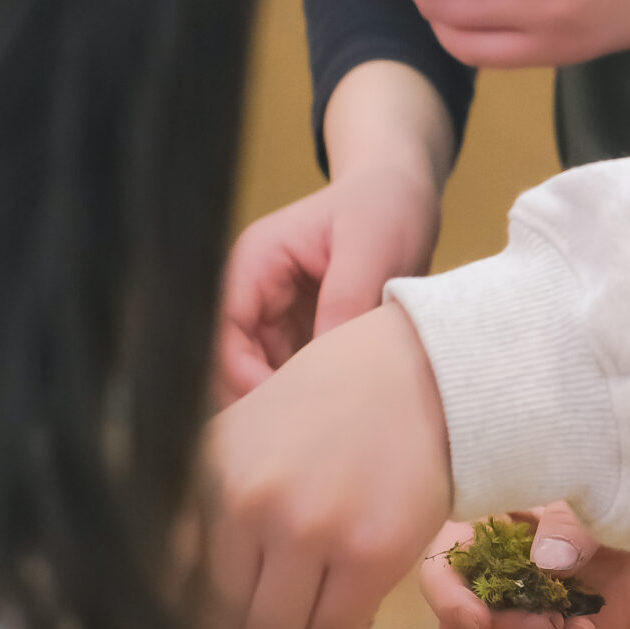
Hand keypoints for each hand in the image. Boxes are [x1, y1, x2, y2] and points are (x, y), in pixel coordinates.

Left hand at [203, 303, 451, 628]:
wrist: (417, 376)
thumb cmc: (330, 405)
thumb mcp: (246, 438)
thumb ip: (214, 503)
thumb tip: (194, 595)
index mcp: (208, 475)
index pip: (176, 581)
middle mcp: (247, 505)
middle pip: (219, 617)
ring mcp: (309, 532)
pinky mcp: (367, 556)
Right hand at [215, 61, 452, 401]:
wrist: (406, 191)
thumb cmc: (384, 204)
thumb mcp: (370, 247)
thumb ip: (346, 299)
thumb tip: (328, 362)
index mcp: (254, 264)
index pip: (223, 332)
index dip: (244, 375)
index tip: (286, 408)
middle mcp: (258, 294)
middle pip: (236, 363)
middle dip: (266, 398)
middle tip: (305, 437)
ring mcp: (281, 316)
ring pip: (267, 375)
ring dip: (293, 400)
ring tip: (327, 431)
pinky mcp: (309, 333)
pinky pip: (300, 373)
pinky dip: (317, 393)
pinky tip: (342, 415)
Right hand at [417, 503, 629, 628]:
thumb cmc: (611, 510)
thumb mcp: (589, 504)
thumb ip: (567, 527)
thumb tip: (547, 561)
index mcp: (483, 538)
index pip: (437, 574)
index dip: (447, 602)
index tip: (482, 619)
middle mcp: (489, 587)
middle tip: (552, 622)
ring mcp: (516, 625)